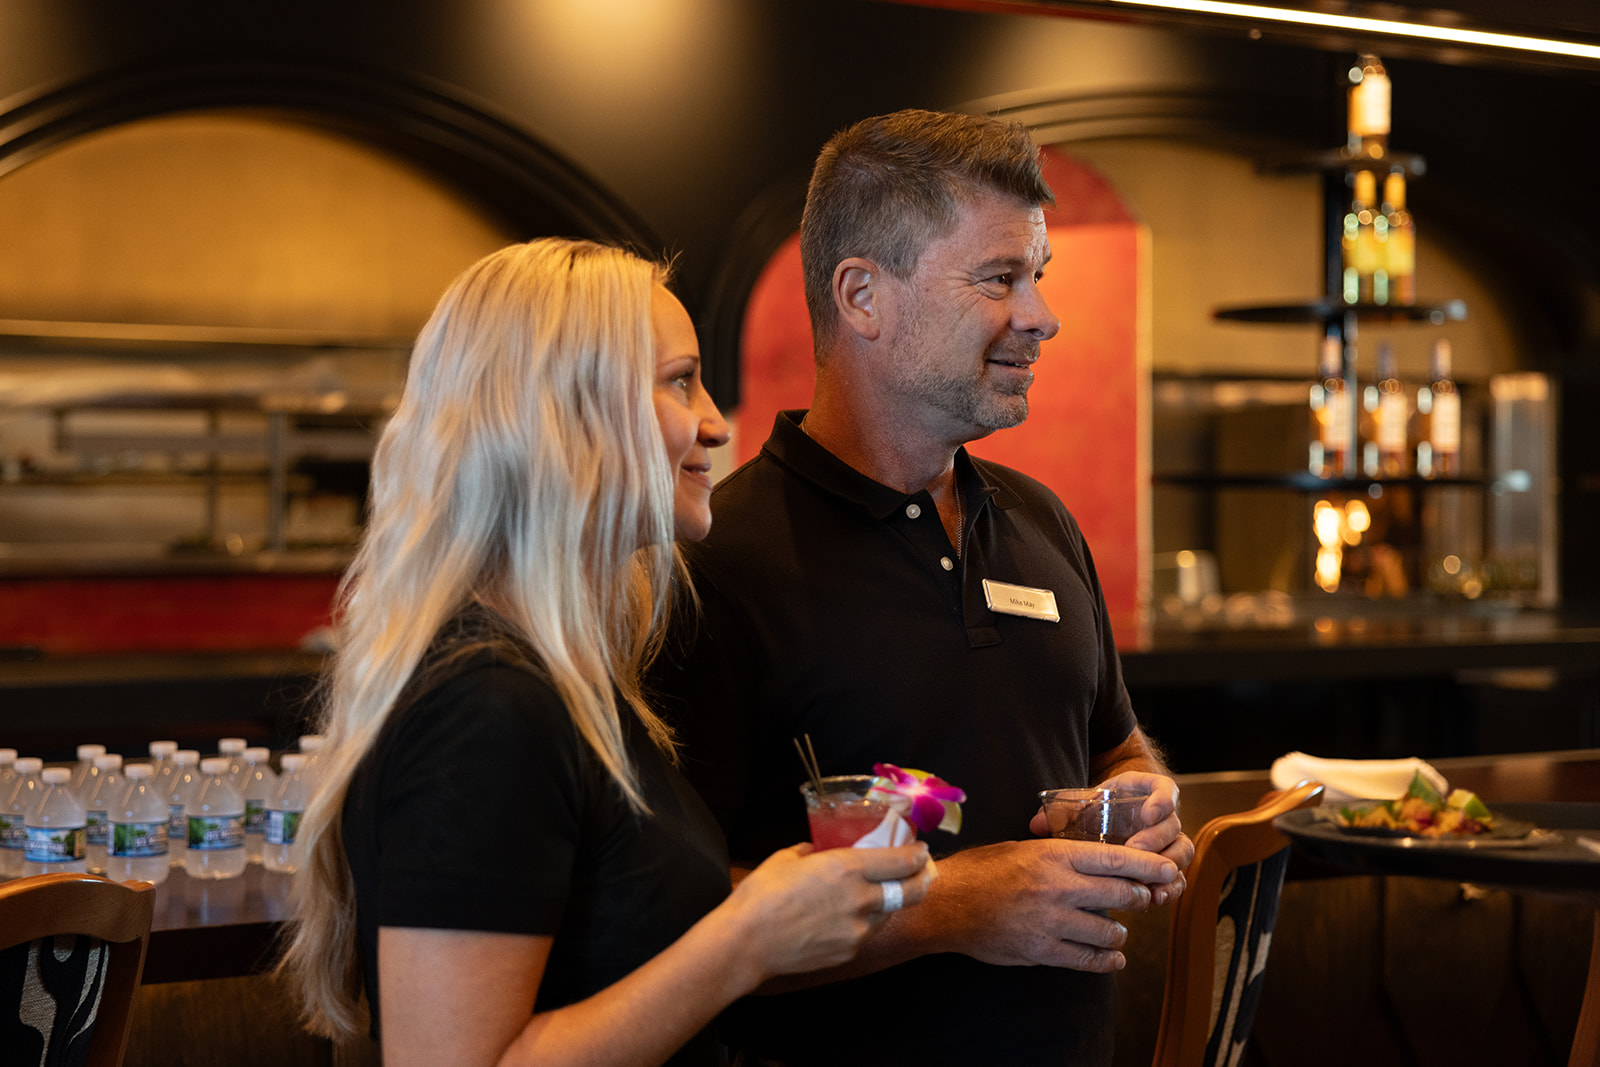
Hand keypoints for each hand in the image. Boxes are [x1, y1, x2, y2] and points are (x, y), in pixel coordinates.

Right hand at [723, 842, 933, 980]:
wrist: (746, 943)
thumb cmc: (761, 896)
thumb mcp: (786, 858)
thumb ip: (811, 851)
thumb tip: (818, 849)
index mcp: (847, 868)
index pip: (901, 861)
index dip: (917, 854)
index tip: (921, 850)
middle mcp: (861, 899)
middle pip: (911, 891)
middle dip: (923, 879)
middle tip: (924, 872)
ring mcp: (857, 930)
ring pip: (889, 913)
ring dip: (891, 901)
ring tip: (883, 893)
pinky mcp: (849, 952)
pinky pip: (866, 933)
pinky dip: (865, 922)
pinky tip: (849, 917)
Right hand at [899, 838, 1178, 972]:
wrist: (948, 903)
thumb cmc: (983, 871)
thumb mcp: (1024, 849)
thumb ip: (1061, 856)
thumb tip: (1101, 863)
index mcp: (1053, 855)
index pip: (1115, 858)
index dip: (1148, 865)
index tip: (1168, 869)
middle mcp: (1057, 887)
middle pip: (1121, 895)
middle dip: (1140, 899)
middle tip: (1144, 900)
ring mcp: (1051, 921)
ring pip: (1109, 932)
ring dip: (1120, 934)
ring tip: (1118, 933)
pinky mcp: (1042, 950)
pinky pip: (1087, 960)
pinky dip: (1106, 961)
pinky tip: (1112, 959)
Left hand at [1029, 773, 1192, 906]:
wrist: (1109, 816)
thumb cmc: (1096, 807)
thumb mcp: (1082, 803)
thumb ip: (1062, 811)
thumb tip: (1036, 824)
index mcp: (1146, 792)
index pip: (1165, 789)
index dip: (1162, 800)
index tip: (1148, 812)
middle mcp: (1162, 816)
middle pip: (1173, 825)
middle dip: (1156, 839)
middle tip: (1135, 850)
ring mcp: (1168, 840)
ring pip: (1181, 852)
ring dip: (1167, 867)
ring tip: (1150, 883)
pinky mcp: (1166, 864)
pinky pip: (1177, 875)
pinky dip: (1170, 887)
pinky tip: (1156, 897)